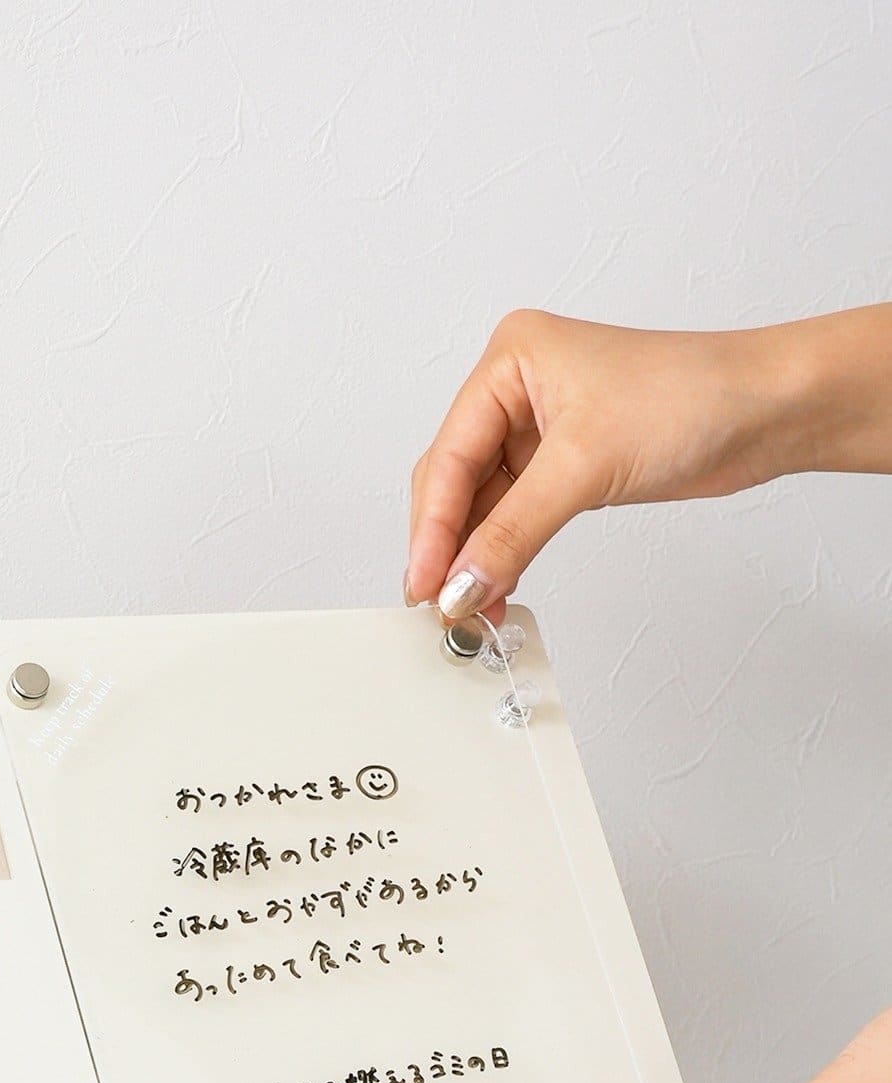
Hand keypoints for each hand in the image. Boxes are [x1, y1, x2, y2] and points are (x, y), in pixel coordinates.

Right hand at [405, 308, 829, 620]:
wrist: (770, 409)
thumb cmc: (696, 395)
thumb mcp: (586, 466)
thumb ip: (513, 533)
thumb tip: (462, 585)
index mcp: (510, 360)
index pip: (449, 456)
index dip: (432, 529)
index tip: (426, 585)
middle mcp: (518, 390)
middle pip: (454, 482)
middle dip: (447, 545)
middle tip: (440, 603)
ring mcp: (541, 428)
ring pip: (482, 505)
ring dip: (475, 558)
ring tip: (469, 607)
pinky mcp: (567, 464)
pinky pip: (514, 516)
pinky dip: (504, 553)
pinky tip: (497, 586)